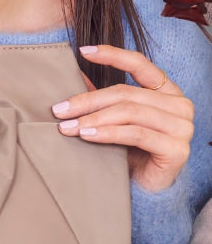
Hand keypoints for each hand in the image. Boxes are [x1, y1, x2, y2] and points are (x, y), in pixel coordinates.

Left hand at [51, 43, 194, 192]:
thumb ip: (101, 99)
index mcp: (168, 92)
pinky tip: (86, 135)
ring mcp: (183, 126)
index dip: (112, 55)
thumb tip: (73, 74)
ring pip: (130, 112)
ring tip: (68, 126)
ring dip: (94, 118)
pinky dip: (107, 133)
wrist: (145, 192)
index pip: (140, 64)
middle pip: (127, 93)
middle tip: (59, 110)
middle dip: (88, 101)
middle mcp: (180, 105)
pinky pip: (136, 134)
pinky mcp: (177, 149)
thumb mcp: (113, 121)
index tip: (83, 51)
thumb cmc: (131, 154)